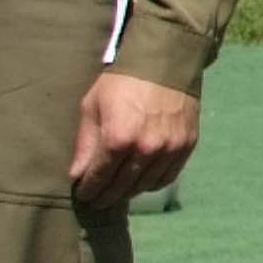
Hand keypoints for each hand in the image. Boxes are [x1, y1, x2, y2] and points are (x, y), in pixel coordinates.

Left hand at [69, 73, 199, 209]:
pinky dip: (152, 183)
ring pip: (145, 185)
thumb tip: (76, 175)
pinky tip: (142, 181)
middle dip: (106, 195)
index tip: (82, 194)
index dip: (88, 189)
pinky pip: (167, 176)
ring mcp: (169, 149)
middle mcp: (146, 149)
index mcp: (118, 139)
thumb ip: (85, 143)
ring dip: (129, 192)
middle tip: (97, 200)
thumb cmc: (121, 82)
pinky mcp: (186, 146)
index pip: (100, 177)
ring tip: (118, 191)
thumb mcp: (93, 107)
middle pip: (122, 186)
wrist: (164, 62)